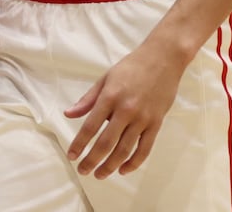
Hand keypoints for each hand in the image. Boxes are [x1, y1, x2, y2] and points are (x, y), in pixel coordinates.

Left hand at [64, 43, 187, 178]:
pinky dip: (134, 163)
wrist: (164, 58)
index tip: (71, 156)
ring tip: (100, 174)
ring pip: (124, 150)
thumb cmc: (132, 66)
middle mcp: (126, 109)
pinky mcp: (156, 123)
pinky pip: (144, 148)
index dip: (79, 144)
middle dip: (92, 160)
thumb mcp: (106, 78)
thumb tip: (68, 114)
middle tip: (83, 171)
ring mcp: (143, 118)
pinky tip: (123, 170)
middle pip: (106, 143)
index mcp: (110, 96)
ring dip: (110, 166)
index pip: (90, 126)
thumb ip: (87, 99)